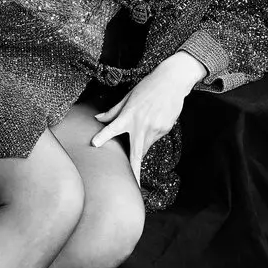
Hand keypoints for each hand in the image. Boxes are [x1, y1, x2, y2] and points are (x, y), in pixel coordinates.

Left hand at [90, 54, 204, 185]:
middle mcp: (142, 124)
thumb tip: (97, 118)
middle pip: (136, 153)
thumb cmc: (148, 87)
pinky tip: (153, 120)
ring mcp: (155, 128)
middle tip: (132, 185)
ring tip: (144, 125)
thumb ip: (113, 111)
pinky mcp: (165, 129)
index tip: (95, 143)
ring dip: (140, 145)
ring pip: (145, 146)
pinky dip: (150, 135)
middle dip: (134, 171)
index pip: (113, 127)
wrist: (173, 82)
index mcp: (130, 115)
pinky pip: (153, 138)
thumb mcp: (128, 97)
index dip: (103, 136)